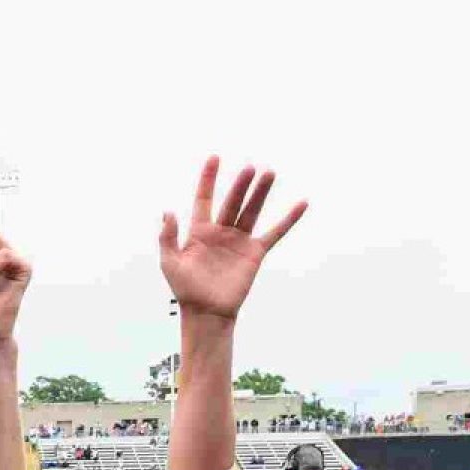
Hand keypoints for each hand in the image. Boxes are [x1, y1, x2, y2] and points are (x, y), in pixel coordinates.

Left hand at [158, 157, 306, 321]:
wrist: (206, 312)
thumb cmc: (185, 290)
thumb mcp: (170, 263)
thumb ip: (167, 237)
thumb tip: (168, 211)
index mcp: (199, 231)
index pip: (205, 198)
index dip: (208, 179)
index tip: (215, 157)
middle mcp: (221, 231)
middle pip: (232, 202)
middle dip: (241, 184)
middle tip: (250, 167)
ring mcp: (239, 241)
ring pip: (252, 211)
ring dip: (260, 193)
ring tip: (269, 173)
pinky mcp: (255, 253)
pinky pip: (275, 233)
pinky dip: (288, 219)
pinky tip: (301, 204)